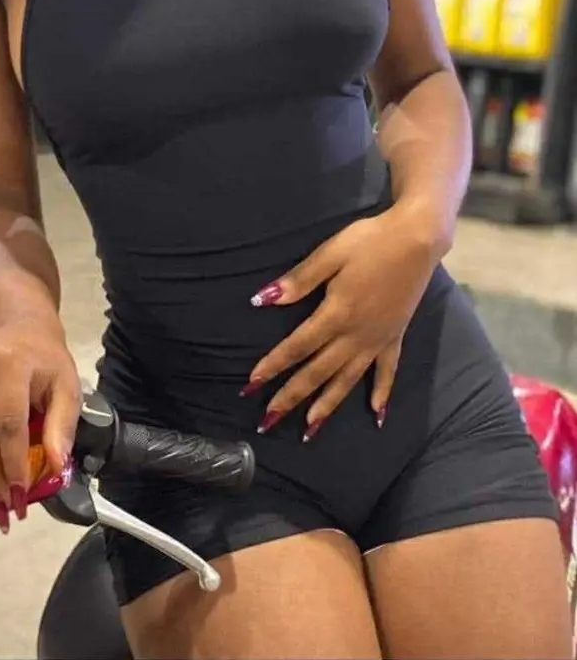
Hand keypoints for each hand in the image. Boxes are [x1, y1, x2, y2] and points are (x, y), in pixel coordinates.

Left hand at [244, 207, 442, 437]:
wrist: (417, 239)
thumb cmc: (369, 241)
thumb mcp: (330, 253)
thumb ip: (299, 280)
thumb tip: (264, 300)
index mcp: (336, 314)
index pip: (297, 347)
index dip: (273, 366)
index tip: (251, 385)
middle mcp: (356, 335)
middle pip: (318, 372)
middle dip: (291, 397)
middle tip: (268, 421)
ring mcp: (378, 340)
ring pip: (347, 380)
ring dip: (327, 405)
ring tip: (310, 429)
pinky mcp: (396, 337)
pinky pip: (388, 372)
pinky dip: (381, 394)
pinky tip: (376, 415)